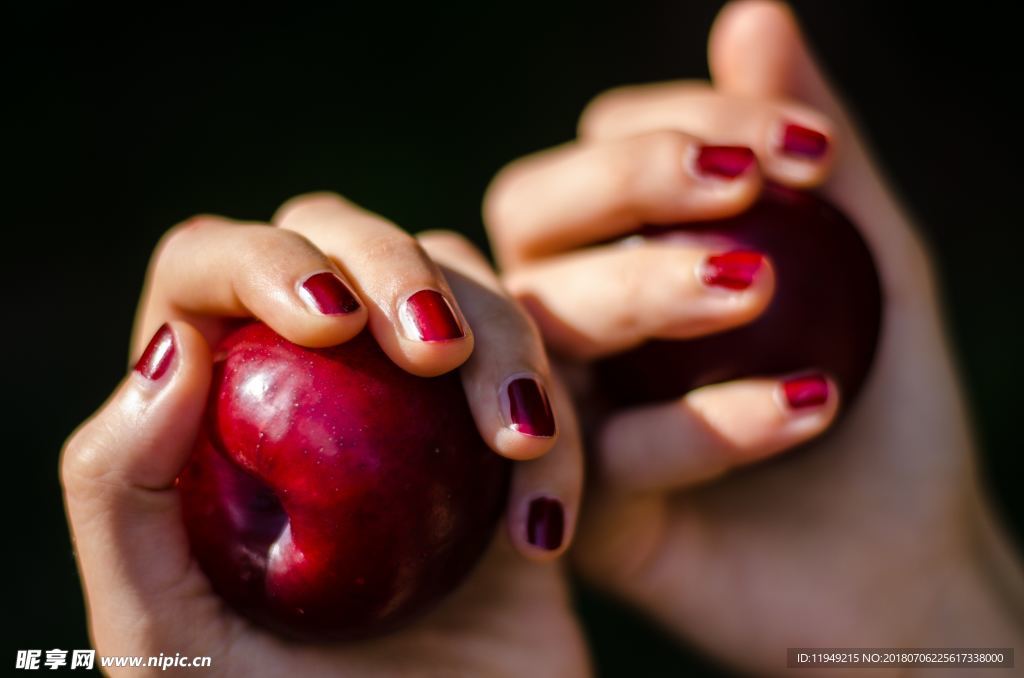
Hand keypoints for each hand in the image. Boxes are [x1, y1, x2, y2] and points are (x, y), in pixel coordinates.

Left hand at [61, 193, 588, 676]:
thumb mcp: (166, 643)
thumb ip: (119, 498)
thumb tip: (171, 347)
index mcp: (210, 410)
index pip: (207, 271)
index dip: (260, 259)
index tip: (328, 321)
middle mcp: (312, 383)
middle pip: (342, 236)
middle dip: (397, 266)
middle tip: (433, 352)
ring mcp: (416, 403)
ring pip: (459, 281)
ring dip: (500, 339)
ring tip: (516, 447)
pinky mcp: (504, 440)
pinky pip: (543, 377)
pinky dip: (558, 435)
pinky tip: (538, 535)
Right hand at [484, 2, 1023, 674]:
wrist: (900, 564)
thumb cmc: (886, 395)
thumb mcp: (872, 257)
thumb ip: (810, 143)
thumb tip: (753, 11)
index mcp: (621, 247)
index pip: (601, 152)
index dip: (683, 127)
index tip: (803, 148)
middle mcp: (572, 318)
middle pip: (535, 218)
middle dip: (625, 182)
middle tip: (739, 188)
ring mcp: (563, 410)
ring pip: (543, 324)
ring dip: (640, 287)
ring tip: (753, 284)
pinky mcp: (576, 509)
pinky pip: (606, 452)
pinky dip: (700, 422)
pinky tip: (809, 403)